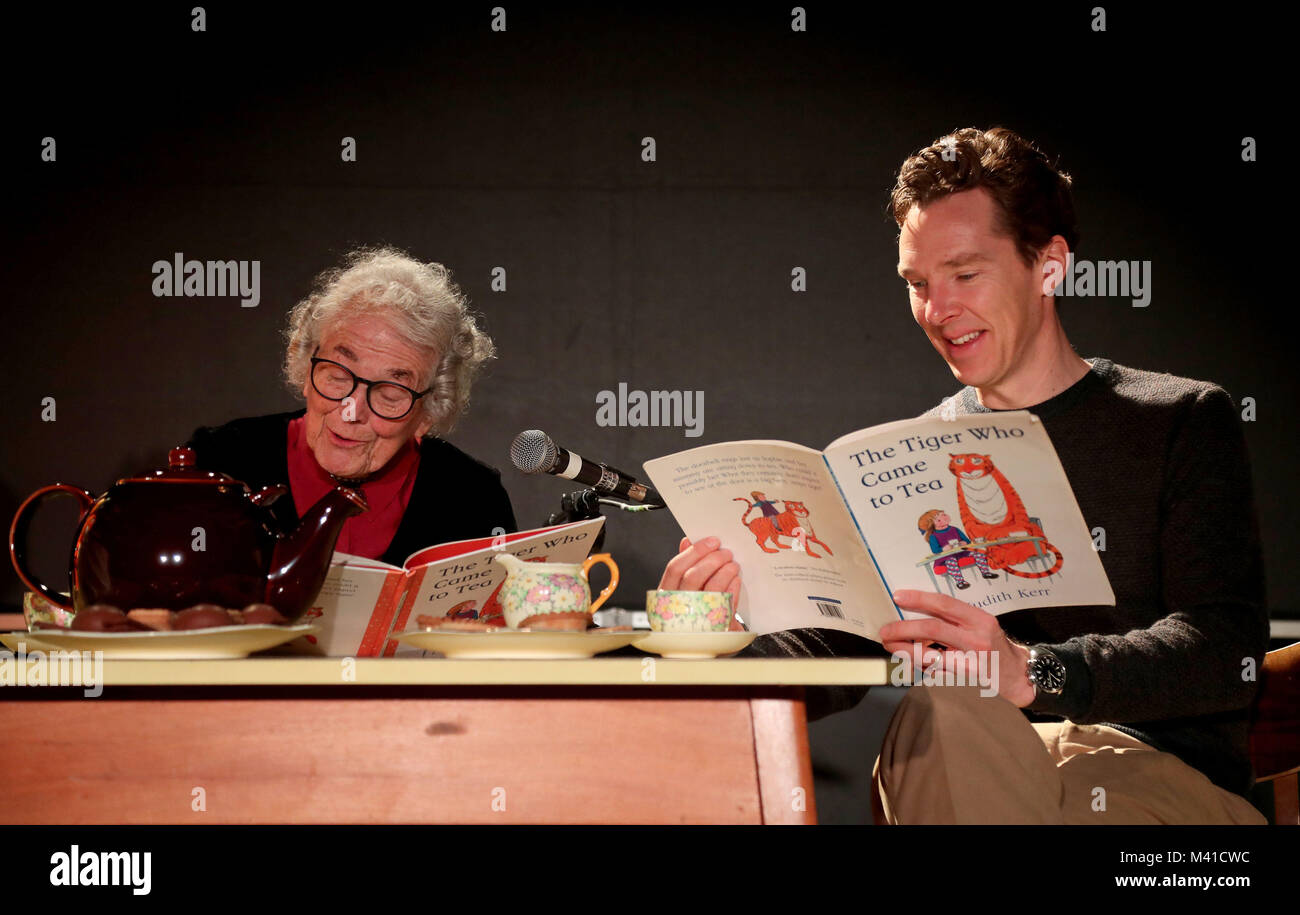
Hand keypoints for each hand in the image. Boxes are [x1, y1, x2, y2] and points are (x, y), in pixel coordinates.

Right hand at [659, 536, 744, 630]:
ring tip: (733, 564)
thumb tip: (686, 541)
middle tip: (726, 552)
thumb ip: (682, 567)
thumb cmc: (689, 615)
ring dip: (725, 571)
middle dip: (713, 559)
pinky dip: (733, 588)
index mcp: (664, 596)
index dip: (695, 551)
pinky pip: (726, 603)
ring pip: (711, 588)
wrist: (699, 648)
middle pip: (693, 576)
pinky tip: (735, 580)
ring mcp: (695, 619)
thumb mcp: (679, 592)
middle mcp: (676, 608)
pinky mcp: (714, 628)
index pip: (675, 568)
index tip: (712, 541)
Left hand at [879, 589, 1034, 705]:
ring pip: (929, 655)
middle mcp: (977, 640)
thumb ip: (954, 620)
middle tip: (885, 631)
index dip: (919, 599)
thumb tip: (915, 612)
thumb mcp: (981, 625)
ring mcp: (972, 663)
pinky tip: (913, 662)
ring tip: (891, 645)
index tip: (898, 597)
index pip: (945, 605)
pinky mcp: (966, 682)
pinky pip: (935, 672)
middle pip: (933, 629)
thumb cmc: (994, 647)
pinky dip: (920, 666)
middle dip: (903, 629)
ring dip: (905, 650)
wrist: (1018, 676)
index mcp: (980, 620)